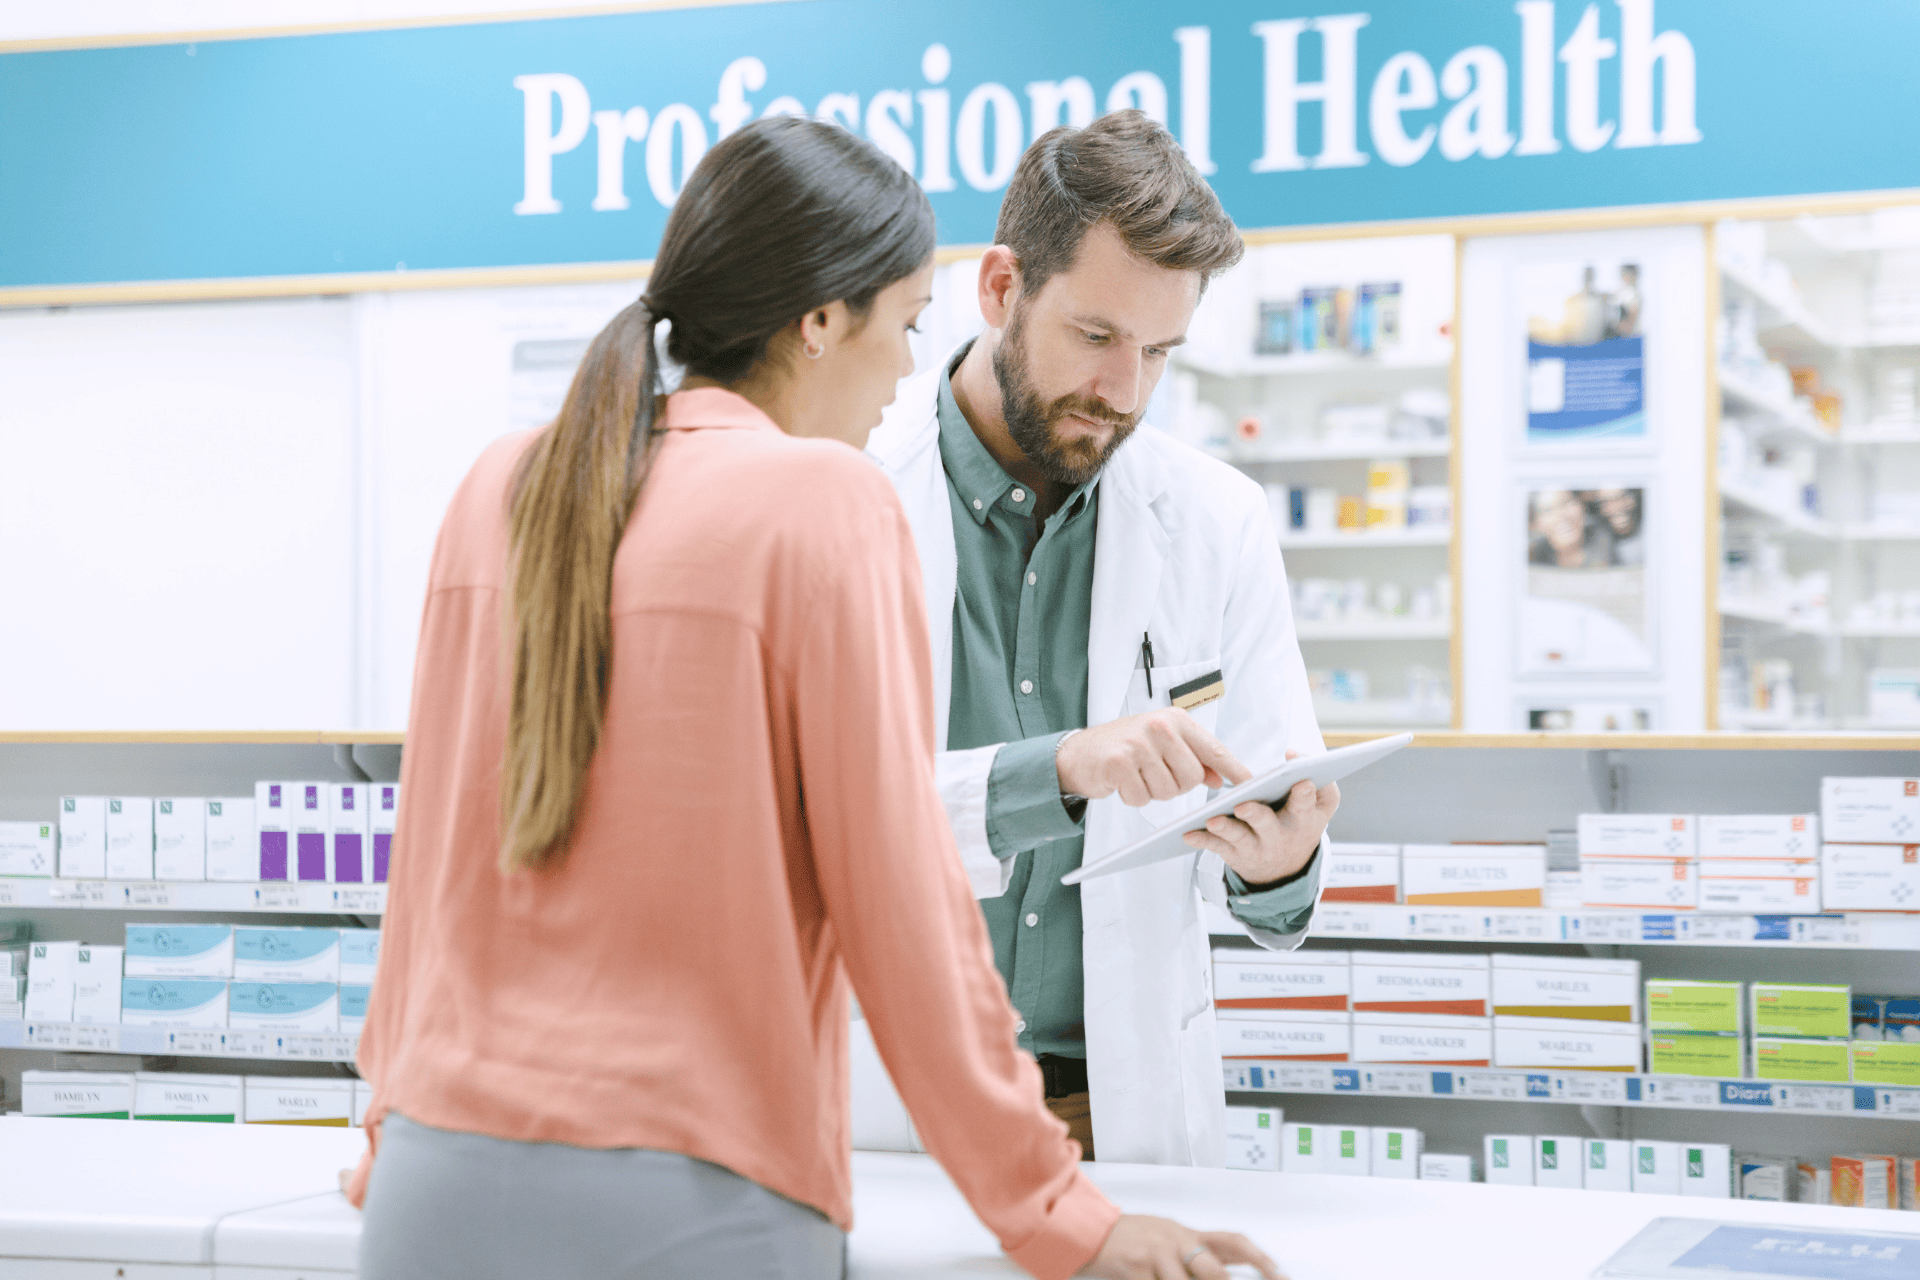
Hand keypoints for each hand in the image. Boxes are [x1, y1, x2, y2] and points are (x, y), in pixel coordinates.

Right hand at [1056, 709, 1250, 807]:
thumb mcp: (1162, 745)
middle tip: (1154, 774)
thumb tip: (1222, 779)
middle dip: (1175, 785)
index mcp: (1175, 720)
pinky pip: (1142, 798)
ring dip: (1152, 792)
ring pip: (1167, 791)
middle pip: (1191, 777)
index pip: (1213, 748)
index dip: (1233, 768)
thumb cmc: (1125, 747)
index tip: (1251, 783)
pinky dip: (1133, 797)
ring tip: (1136, 775)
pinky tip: (1122, 782)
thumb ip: (1193, 759)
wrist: (1079, 753)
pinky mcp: (1119, 763)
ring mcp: (1138, 744)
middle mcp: (1159, 727)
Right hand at [1080, 1215, 1284, 1279]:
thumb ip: (1195, 1249)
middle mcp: (1176, 1241)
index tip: (1279, 1275)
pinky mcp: (1137, 1270)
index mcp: (1187, 1233)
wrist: (1090, 1232)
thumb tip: (1226, 1267)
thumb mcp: (1166, 1236)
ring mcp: (1157, 1255)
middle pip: (1213, 1270)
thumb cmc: (1129, 1236)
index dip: (1260, 1260)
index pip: (1233, 1242)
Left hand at [1180, 750, 1337, 885]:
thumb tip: (1294, 756)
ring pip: (1239, 837)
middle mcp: (1279, 835)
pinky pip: (1217, 846)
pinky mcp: (1234, 853)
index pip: (1306, 806)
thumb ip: (1319, 780)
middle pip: (1267, 824)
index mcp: (1303, 819)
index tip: (1302, 782)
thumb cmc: (1301, 822)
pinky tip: (1188, 833)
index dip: (1305, 795)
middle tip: (1243, 805)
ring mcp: (1255, 846)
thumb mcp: (1322, 807)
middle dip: (1256, 815)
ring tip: (1212, 820)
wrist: (1285, 868)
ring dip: (1225, 828)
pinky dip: (1202, 840)